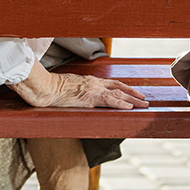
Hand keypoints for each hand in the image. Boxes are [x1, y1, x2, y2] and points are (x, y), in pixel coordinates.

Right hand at [11, 62, 148, 108]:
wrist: (45, 87)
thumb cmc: (51, 87)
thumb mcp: (66, 85)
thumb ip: (74, 89)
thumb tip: (74, 94)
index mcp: (89, 81)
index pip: (111, 83)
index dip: (124, 87)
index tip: (133, 91)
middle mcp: (94, 83)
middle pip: (119, 87)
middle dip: (133, 93)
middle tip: (145, 99)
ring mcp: (93, 90)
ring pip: (118, 94)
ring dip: (133, 100)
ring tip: (144, 105)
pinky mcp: (90, 98)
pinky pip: (109, 101)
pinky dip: (121, 104)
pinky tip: (130, 108)